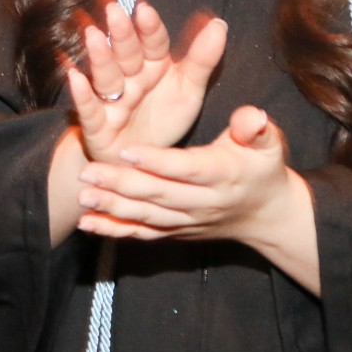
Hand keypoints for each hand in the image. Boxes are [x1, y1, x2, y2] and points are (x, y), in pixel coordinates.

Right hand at [66, 0, 227, 166]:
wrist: (142, 162)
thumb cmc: (162, 120)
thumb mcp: (189, 90)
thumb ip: (202, 59)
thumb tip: (218, 22)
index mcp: (153, 67)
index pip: (153, 43)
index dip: (149, 27)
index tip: (144, 8)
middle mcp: (130, 79)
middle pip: (127, 54)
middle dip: (121, 34)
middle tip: (114, 10)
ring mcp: (111, 100)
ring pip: (106, 76)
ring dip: (99, 57)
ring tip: (92, 35)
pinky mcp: (97, 126)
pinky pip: (89, 109)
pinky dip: (81, 94)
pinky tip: (74, 76)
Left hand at [76, 105, 311, 252]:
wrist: (268, 213)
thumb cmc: (262, 166)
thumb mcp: (268, 143)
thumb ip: (256, 128)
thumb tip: (253, 117)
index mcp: (223, 175)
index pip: (187, 169)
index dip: (157, 162)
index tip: (126, 151)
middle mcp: (203, 202)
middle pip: (159, 194)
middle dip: (122, 184)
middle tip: (87, 171)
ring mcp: (187, 221)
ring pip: (147, 216)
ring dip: (112, 207)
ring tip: (82, 196)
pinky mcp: (176, 232)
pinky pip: (144, 233)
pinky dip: (115, 230)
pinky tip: (87, 224)